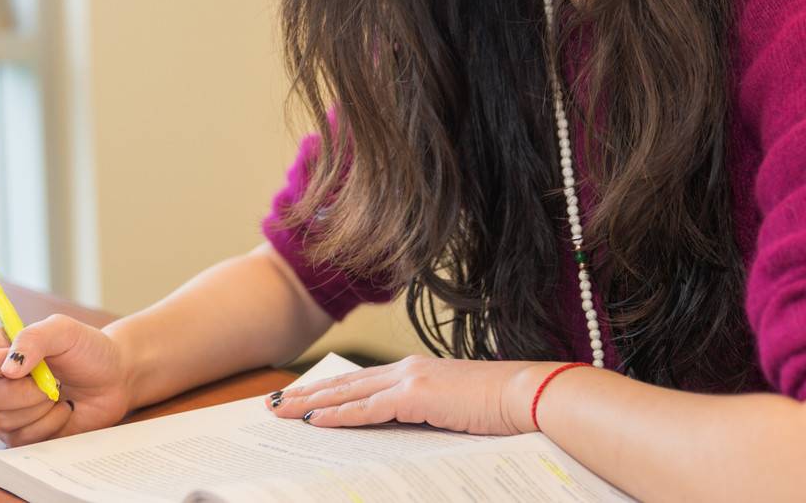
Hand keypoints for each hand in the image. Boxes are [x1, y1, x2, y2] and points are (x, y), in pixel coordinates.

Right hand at [0, 314, 133, 445]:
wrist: (113, 380)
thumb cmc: (87, 350)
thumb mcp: (63, 330)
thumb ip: (33, 338)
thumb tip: (7, 368)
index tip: (13, 364)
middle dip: (21, 391)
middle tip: (49, 380)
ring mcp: (4, 410)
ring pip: (0, 420)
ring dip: (38, 407)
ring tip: (57, 392)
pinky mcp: (21, 435)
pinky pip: (20, 439)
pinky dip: (48, 424)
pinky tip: (61, 411)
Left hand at [264, 354, 555, 435]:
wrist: (529, 396)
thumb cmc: (501, 409)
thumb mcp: (455, 412)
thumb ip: (427, 416)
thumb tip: (404, 436)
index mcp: (417, 372)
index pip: (362, 382)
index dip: (330, 390)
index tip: (303, 397)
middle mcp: (408, 369)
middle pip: (346, 384)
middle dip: (309, 394)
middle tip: (276, 402)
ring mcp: (411, 379)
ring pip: (349, 393)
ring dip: (313, 403)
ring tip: (284, 411)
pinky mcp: (417, 396)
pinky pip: (369, 409)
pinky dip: (341, 415)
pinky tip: (317, 421)